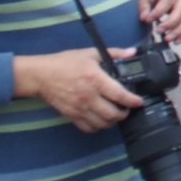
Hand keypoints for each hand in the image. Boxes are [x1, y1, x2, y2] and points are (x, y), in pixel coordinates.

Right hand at [12, 47, 142, 132]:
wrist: (41, 75)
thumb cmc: (66, 63)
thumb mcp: (91, 53)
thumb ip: (114, 53)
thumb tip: (132, 52)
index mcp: (95, 80)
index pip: (119, 95)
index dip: (132, 101)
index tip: (139, 102)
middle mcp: (88, 96)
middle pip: (112, 114)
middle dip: (124, 114)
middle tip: (128, 109)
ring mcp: (79, 108)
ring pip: (101, 123)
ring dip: (112, 122)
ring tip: (116, 115)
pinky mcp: (70, 115)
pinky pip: (87, 128)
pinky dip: (97, 127)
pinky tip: (101, 120)